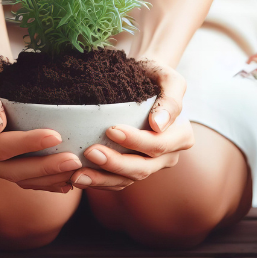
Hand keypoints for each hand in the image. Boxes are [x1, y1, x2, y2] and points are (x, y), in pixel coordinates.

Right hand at [0, 53, 82, 192]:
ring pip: (19, 179)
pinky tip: (68, 181)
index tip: (56, 136)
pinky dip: (46, 182)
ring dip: (49, 179)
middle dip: (43, 168)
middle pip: (9, 170)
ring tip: (77, 172)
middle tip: (75, 161)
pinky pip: (24, 180)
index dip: (26, 145)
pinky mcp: (2, 166)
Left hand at [70, 59, 193, 189]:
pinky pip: (115, 181)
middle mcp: (168, 156)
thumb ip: (171, 100)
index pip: (157, 145)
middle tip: (90, 152)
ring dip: (101, 180)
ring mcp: (149, 166)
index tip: (111, 129)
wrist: (142, 79)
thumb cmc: (155, 76)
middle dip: (114, 164)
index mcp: (181, 136)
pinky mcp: (131, 170)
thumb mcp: (169, 79)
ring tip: (77, 175)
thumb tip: (159, 125)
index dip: (135, 142)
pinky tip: (75, 177)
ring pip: (126, 180)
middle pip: (141, 168)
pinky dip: (96, 181)